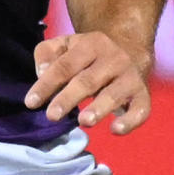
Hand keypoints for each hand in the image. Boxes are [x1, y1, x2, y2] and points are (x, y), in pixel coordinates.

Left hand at [28, 30, 150, 134]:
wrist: (129, 48)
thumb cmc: (88, 54)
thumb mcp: (65, 45)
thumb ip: (47, 54)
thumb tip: (41, 73)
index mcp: (91, 44)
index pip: (65, 65)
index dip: (47, 84)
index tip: (31, 102)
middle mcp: (113, 59)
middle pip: (88, 80)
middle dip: (69, 98)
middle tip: (52, 116)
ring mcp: (130, 77)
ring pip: (114, 94)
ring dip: (99, 108)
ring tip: (84, 121)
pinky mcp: (143, 95)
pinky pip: (140, 109)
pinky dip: (130, 121)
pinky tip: (116, 130)